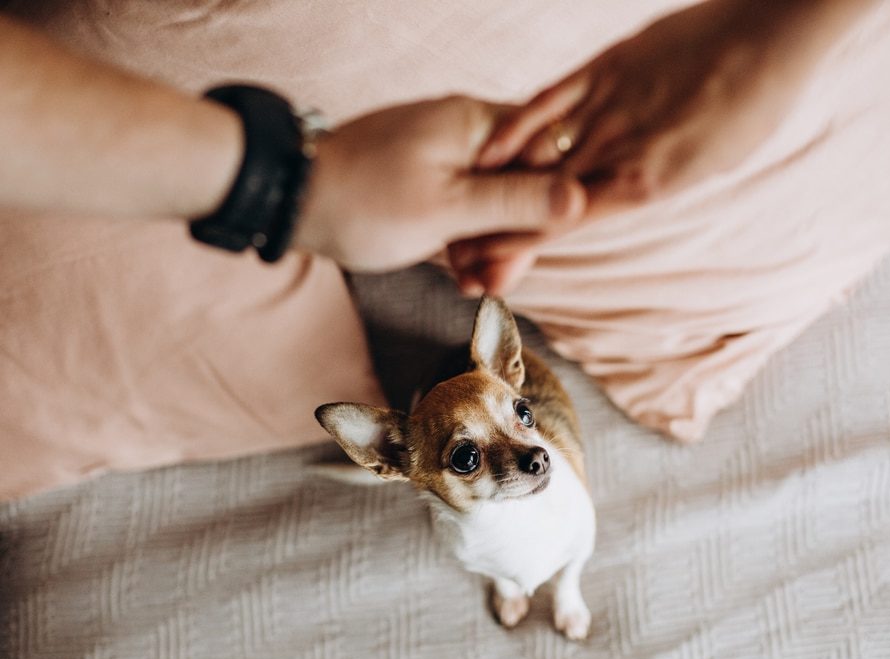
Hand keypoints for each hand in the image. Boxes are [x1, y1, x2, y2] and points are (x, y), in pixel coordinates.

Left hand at [294, 95, 585, 271]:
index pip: (549, 157)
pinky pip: (467, 211)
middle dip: (514, 238)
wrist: (292, 200)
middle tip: (498, 280)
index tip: (532, 245)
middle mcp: (469, 134)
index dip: (549, 206)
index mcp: (478, 125)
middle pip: (525, 186)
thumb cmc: (364, 200)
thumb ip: (514, 202)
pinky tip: (461, 276)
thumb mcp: (446, 209)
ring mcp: (448, 157)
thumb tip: (580, 198)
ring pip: (496, 205)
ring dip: (491, 249)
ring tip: (474, 285)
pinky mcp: (430, 181)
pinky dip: (467, 243)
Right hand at [456, 0, 856, 294]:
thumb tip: (618, 194)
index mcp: (648, 183)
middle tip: (461, 252)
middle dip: (496, 229)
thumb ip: (651, 180)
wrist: (770, 33)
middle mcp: (619, 150)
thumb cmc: (750, 107)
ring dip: (495, 186)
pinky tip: (483, 148)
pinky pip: (548, 101)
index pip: (566, 224)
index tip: (488, 267)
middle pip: (541, 199)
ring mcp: (607, 107)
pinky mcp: (602, 68)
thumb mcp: (708, 165)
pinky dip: (514, 127)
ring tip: (459, 211)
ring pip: (536, 156)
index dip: (521, 247)